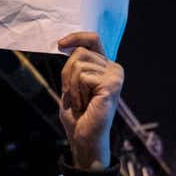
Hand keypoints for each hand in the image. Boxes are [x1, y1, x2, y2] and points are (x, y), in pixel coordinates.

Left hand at [56, 32, 123, 169]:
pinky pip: (82, 76)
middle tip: (75, 96)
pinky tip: (85, 105)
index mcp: (106, 66)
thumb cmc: (78, 115)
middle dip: (68, 75)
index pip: (93, 39)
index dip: (76, 37)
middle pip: (80, 52)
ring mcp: (115, 75)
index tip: (60, 44)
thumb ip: (73, 65)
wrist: (84, 138)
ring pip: (79, 64)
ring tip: (81, 102)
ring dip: (72, 86)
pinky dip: (77, 92)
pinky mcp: (112, 84)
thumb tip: (65, 43)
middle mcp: (114, 68)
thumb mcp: (71, 84)